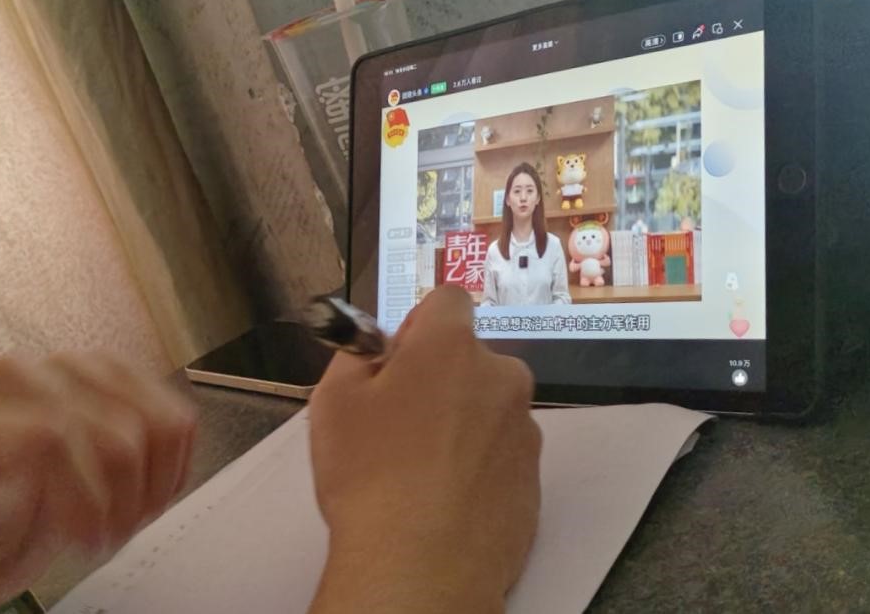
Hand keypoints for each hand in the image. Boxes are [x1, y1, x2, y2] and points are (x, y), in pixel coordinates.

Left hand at [0, 352, 196, 609]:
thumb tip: (15, 494)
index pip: (49, 440)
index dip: (87, 497)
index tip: (92, 543)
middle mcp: (16, 378)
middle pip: (112, 433)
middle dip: (127, 500)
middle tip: (114, 539)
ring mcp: (69, 366)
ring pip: (150, 419)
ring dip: (154, 484)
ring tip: (130, 519)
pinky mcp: (112, 369)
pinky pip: (172, 413)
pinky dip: (173, 464)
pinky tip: (147, 494)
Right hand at [308, 287, 540, 613]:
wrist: (422, 570)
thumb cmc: (371, 479)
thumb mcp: (334, 401)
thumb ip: (357, 354)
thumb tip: (377, 346)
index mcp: (452, 348)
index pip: (448, 301)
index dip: (418, 326)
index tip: (397, 361)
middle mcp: (501, 378)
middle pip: (470, 359)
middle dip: (442, 379)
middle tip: (400, 424)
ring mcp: (524, 431)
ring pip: (488, 409)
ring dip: (462, 425)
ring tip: (421, 474)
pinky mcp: (535, 480)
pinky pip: (502, 456)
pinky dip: (479, 468)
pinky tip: (445, 500)